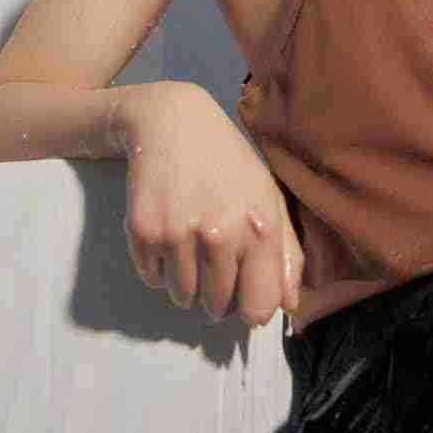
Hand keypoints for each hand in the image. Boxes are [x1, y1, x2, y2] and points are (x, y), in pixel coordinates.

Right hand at [115, 82, 302, 328]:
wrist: (173, 123)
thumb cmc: (230, 162)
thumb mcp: (269, 197)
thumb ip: (286, 252)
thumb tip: (289, 304)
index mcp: (259, 227)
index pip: (259, 307)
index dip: (252, 309)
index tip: (245, 296)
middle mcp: (220, 235)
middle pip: (217, 307)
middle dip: (217, 296)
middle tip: (214, 263)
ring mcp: (178, 235)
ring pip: (183, 297)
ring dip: (187, 284)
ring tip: (191, 247)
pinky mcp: (143, 232)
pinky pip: (153, 279)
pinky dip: (160, 269)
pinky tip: (169, 236)